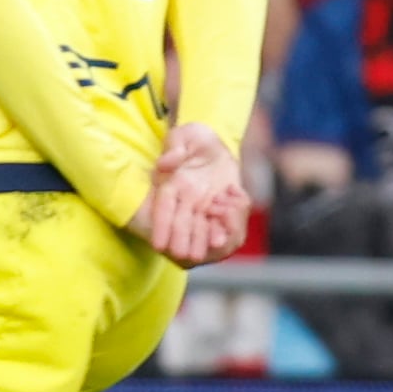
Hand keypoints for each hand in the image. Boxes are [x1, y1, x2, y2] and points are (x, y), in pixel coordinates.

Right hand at [128, 121, 249, 266]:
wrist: (215, 143)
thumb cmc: (194, 138)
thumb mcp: (184, 136)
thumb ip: (175, 148)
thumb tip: (166, 164)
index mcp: (171, 187)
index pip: (163, 209)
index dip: (162, 227)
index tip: (159, 245)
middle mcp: (187, 202)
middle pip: (183, 226)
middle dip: (186, 241)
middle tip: (189, 255)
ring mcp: (205, 208)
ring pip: (207, 229)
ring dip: (212, 236)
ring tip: (218, 241)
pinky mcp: (224, 208)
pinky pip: (230, 221)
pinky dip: (234, 221)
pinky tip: (233, 205)